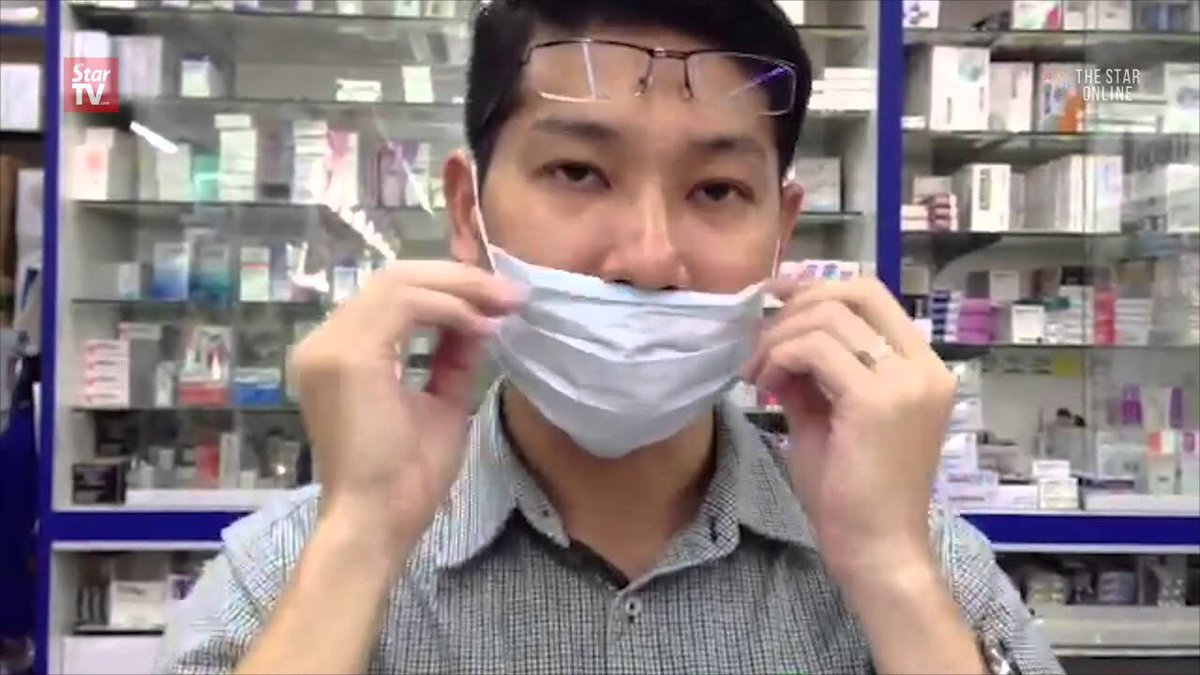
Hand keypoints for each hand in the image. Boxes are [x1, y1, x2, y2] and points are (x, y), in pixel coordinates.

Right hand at [289, 261, 523, 553]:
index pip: (393, 295)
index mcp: (340, 354)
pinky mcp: (348, 354)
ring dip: (459, 288)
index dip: (447, 287)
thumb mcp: (441, 404)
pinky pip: (404, 304)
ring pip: (399, 282)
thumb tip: (480, 321)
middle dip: (459, 279)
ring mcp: (330, 345)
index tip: (498, 299)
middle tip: (510, 293)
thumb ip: (452, 361)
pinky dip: (449, 307)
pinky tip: (481, 325)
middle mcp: (325, 341)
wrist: (378, 523)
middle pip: (395, 278)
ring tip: (503, 304)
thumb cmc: (406, 479)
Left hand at [743, 277, 956, 581]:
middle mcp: (923, 367)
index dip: (817, 287)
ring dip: (779, 339)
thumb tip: (775, 334)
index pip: (871, 294)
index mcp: (921, 367)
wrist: (876, 550)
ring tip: (757, 376)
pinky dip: (780, 358)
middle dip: (793, 308)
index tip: (775, 302)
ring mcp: (906, 382)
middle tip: (758, 345)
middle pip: (852, 293)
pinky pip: (816, 350)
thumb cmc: (851, 493)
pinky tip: (765, 389)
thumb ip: (809, 372)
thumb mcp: (825, 416)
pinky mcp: (878, 401)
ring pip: (828, 317)